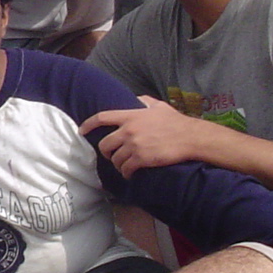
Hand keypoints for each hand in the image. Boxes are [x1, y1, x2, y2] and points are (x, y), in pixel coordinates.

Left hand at [80, 96, 205, 175]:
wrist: (189, 137)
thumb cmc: (176, 121)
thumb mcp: (159, 106)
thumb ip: (145, 101)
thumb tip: (137, 99)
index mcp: (131, 116)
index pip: (102, 118)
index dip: (88, 124)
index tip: (82, 131)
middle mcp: (128, 130)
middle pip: (105, 144)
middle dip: (105, 152)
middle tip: (110, 155)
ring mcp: (134, 145)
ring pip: (115, 159)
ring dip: (118, 164)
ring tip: (124, 166)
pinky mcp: (142, 159)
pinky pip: (126, 169)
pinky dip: (126, 173)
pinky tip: (130, 174)